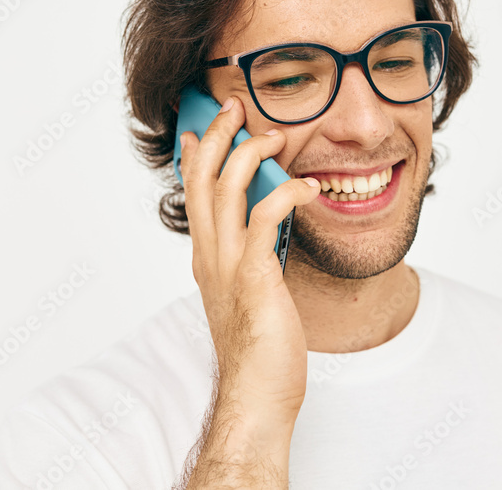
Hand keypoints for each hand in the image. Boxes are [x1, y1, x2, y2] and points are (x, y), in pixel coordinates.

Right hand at [179, 95, 320, 418]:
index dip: (194, 156)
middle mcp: (209, 255)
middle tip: (235, 107)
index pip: (192, 193)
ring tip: (274, 134)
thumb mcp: (246, 293)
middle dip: (216, 135)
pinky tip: (308, 187)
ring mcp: (228, 265)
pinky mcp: (255, 277)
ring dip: (248, 152)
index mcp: (205, 257)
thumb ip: (247, 260)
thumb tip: (260, 233)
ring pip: (225, 188)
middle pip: (201, 177)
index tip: (198, 128)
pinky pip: (265, 218)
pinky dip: (286, 192)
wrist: (257, 395)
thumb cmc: (259, 349)